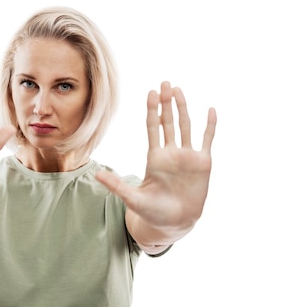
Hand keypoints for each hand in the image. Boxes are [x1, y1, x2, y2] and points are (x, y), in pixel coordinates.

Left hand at [96, 81, 215, 229]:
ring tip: (179, 90)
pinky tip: (210, 110)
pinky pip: (206, 140)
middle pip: (169, 122)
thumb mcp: (133, 199)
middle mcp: (171, 153)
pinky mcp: (203, 163)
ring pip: (186, 126)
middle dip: (167, 103)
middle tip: (165, 83)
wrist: (175, 223)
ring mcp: (187, 156)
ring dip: (183, 108)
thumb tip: (97, 176)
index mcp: (155, 157)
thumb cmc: (152, 212)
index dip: (152, 110)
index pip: (153, 128)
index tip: (151, 92)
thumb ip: (117, 186)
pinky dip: (209, 126)